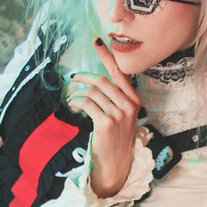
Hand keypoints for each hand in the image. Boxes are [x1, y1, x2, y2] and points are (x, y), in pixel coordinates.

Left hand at [67, 38, 140, 197]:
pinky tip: (74, 106)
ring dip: (78, 92)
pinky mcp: (106, 124)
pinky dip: (77, 102)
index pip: (120, 72)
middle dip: (84, 76)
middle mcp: (129, 105)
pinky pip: (87, 104)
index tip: (97, 41)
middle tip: (74, 76)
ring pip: (93, 92)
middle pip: (102, 80)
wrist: (116, 164)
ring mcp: (118, 115)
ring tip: (72, 98)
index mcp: (134, 100)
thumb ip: (116, 98)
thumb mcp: (123, 116)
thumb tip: (97, 79)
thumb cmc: (116, 138)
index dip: (107, 55)